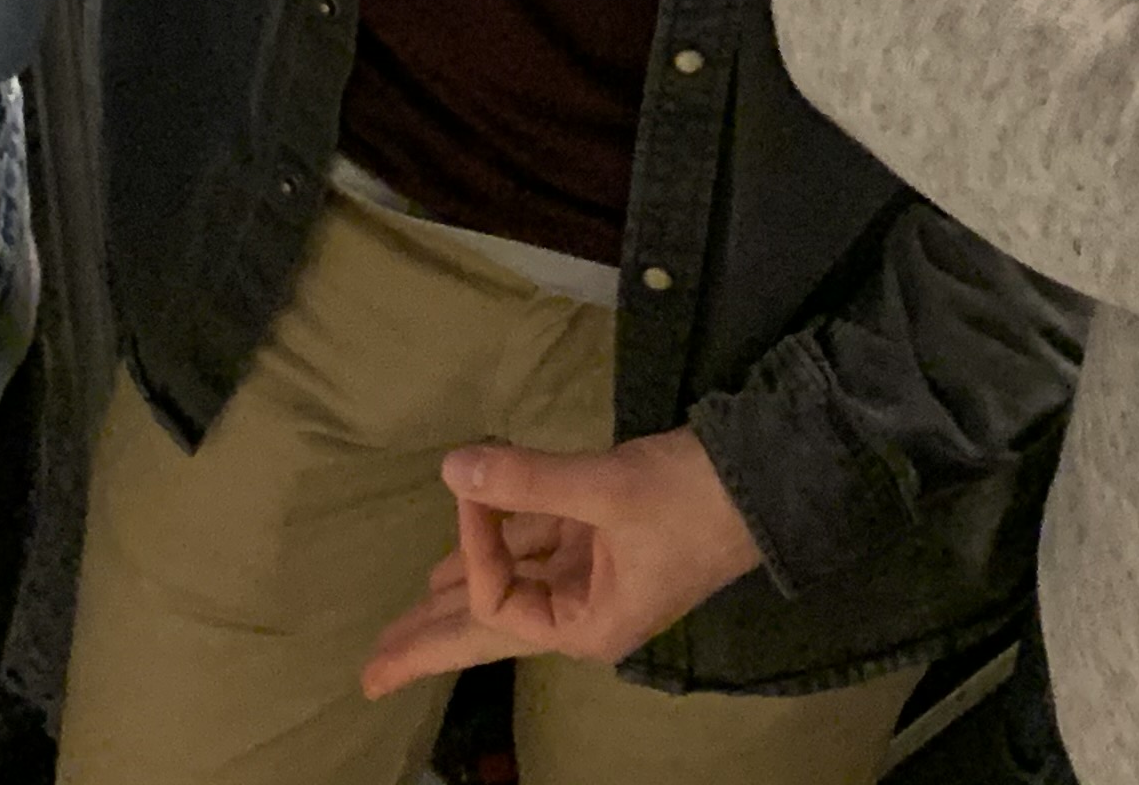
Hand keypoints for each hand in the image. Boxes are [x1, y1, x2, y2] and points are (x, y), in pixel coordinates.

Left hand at [356, 428, 763, 697]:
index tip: (476, 481)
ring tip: (404, 618)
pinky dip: (503, 534)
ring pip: (510, 583)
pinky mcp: (604, 537)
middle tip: (371, 673)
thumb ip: (527, 478)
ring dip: (458, 592)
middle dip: (430, 645)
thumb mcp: (608, 489)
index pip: (499, 599)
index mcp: (586, 627)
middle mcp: (584, 612)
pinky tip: (469, 534)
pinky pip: (538, 542)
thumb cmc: (693, 500)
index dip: (475, 541)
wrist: (767, 478)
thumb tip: (453, 464)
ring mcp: (594, 575)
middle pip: (489, 629)